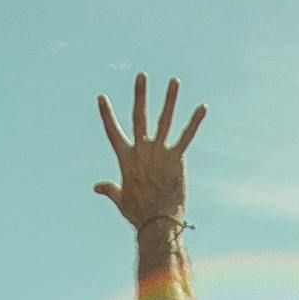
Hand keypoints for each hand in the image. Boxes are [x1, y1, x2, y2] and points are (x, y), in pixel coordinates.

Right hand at [95, 74, 205, 228]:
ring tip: (174, 81)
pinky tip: (202, 107)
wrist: (157, 223)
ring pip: (165, 120)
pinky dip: (195, 122)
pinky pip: (187, 137)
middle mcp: (141, 151)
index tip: (102, 97)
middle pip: (139, 117)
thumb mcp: (120, 199)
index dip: (107, 114)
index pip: (113, 132)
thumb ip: (109, 189)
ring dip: (170, 99)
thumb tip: (96, 187)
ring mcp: (159, 153)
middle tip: (142, 75)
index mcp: (126, 159)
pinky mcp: (176, 159)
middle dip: (140, 95)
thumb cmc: (138, 214)